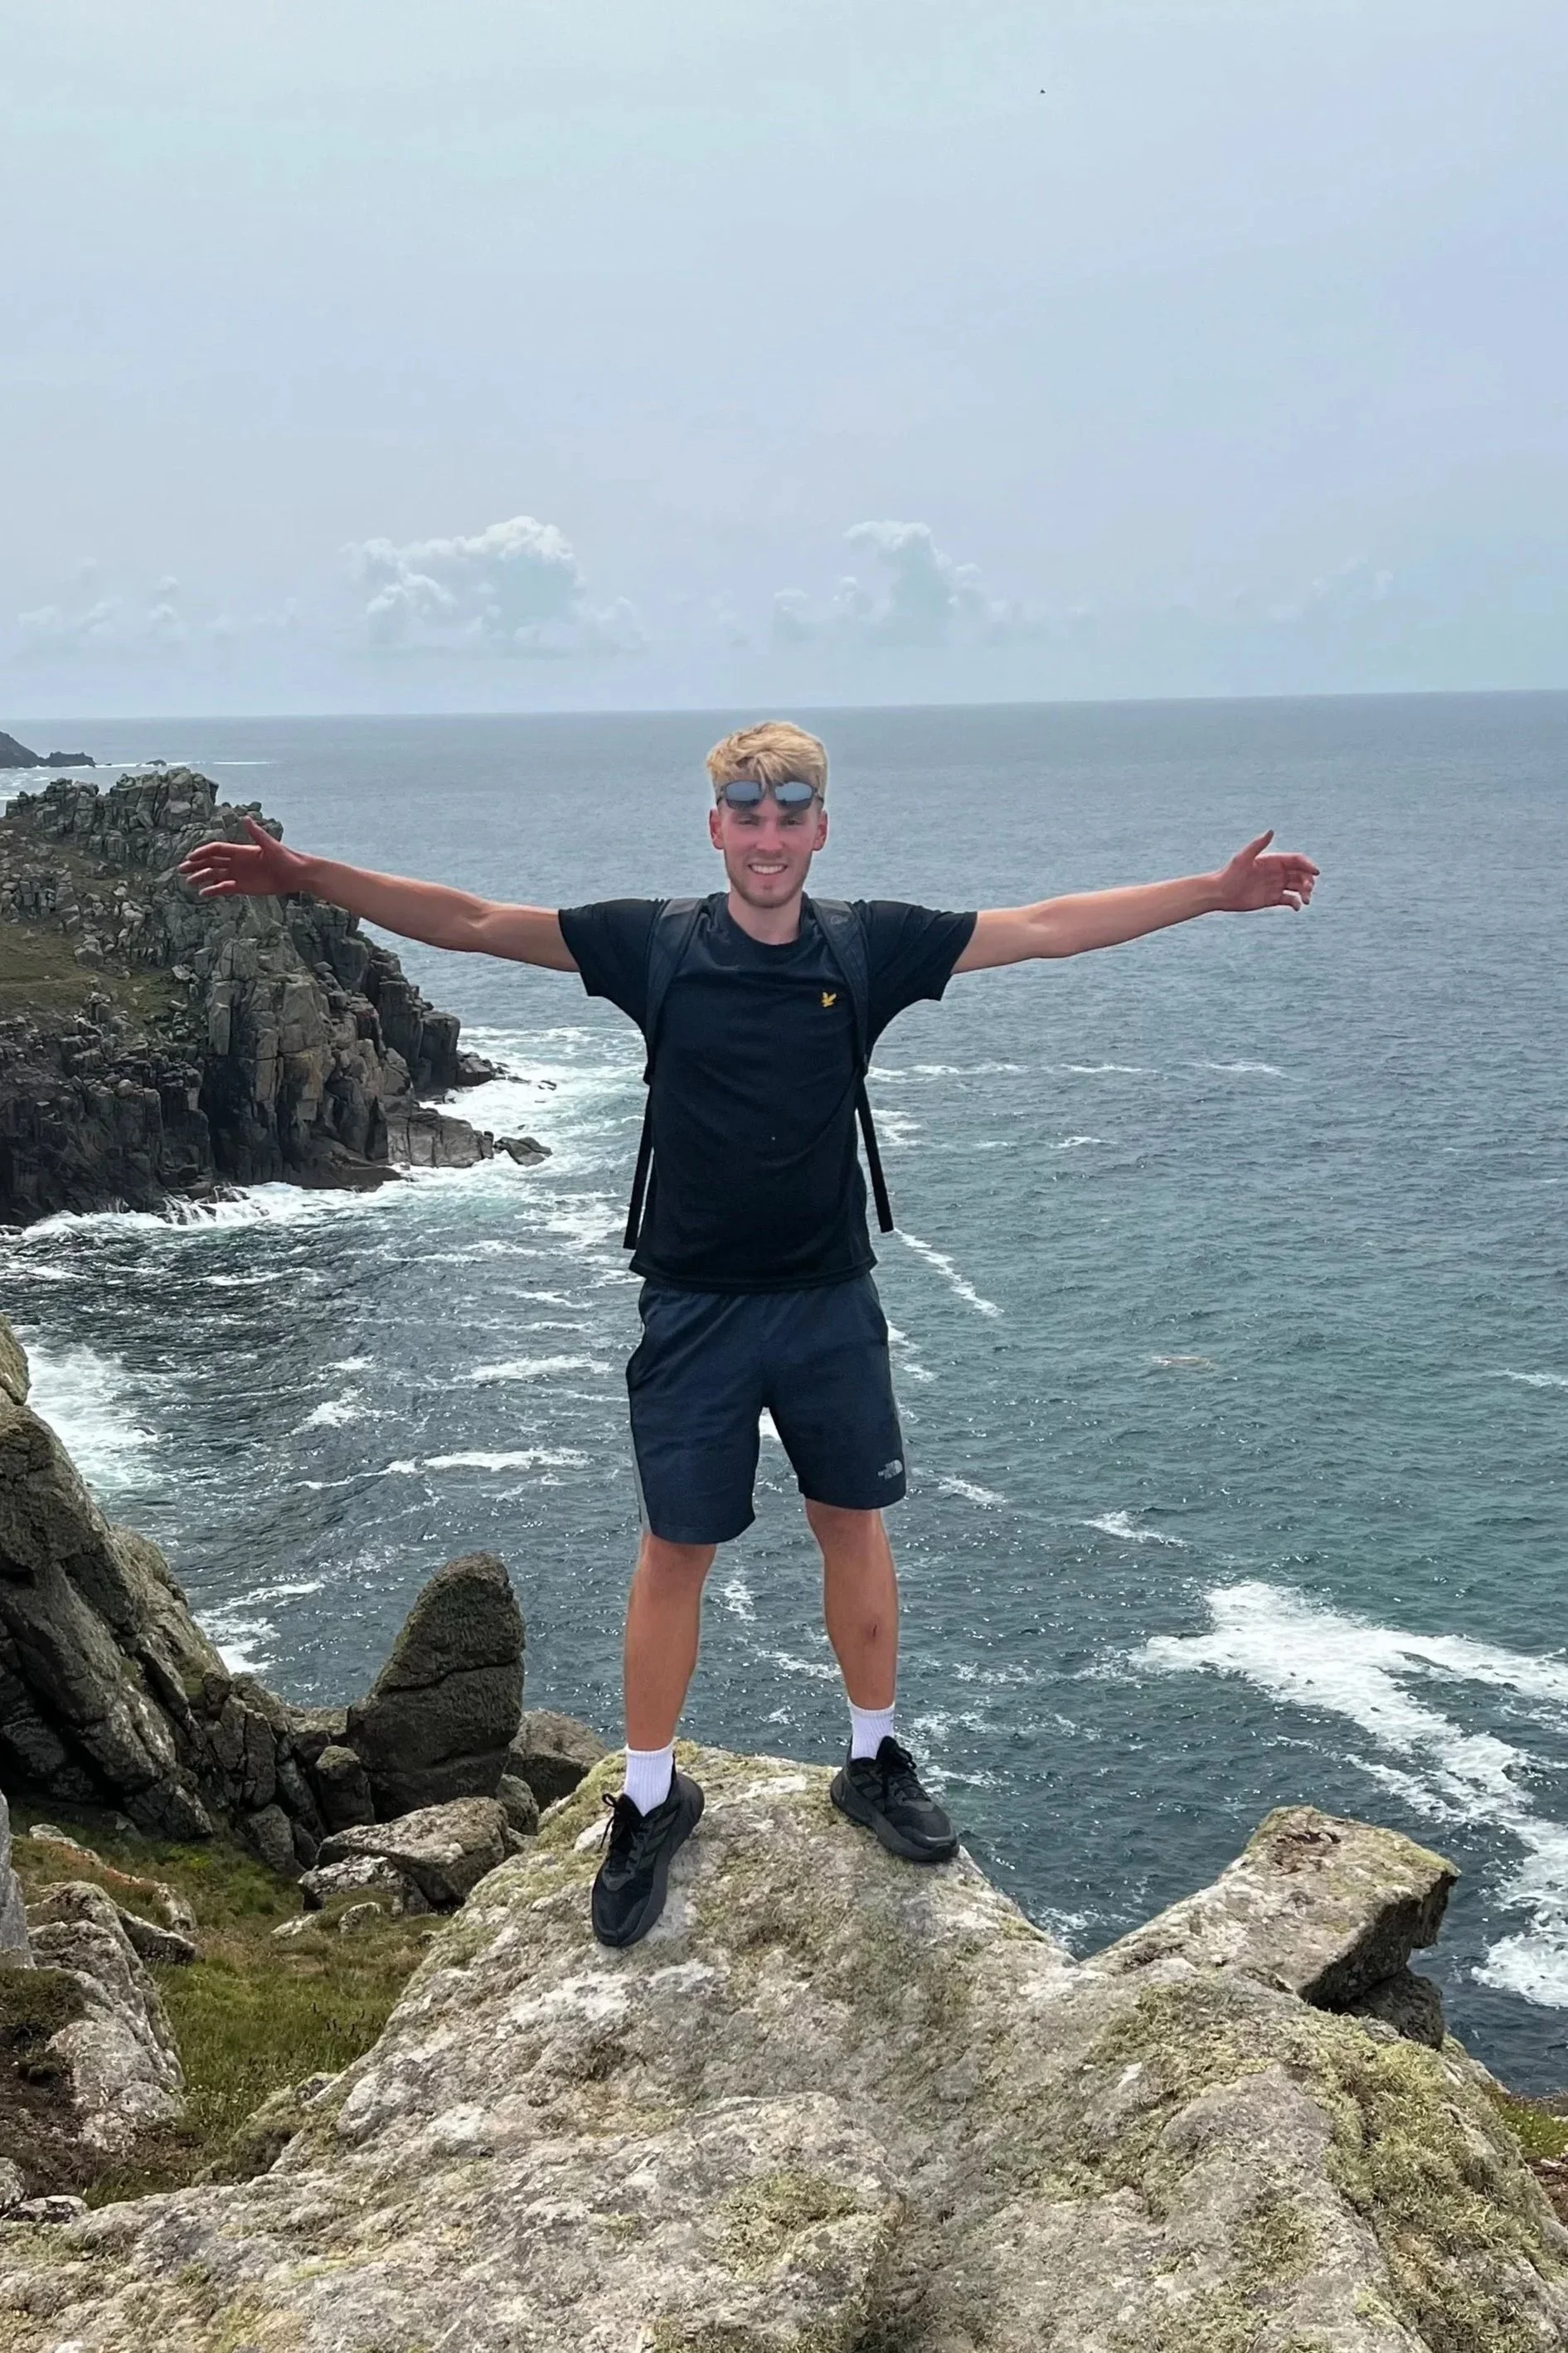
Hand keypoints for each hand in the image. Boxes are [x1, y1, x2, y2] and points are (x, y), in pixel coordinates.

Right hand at [177, 814, 304, 899]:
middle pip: (211, 862)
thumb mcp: (272, 846)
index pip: (216, 850)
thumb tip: (245, 818)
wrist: (297, 874)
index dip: (202, 852)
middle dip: (195, 865)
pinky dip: (214, 890)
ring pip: (215, 875)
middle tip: (181, 870)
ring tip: (189, 883)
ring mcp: (239, 874)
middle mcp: (237, 862)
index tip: (190, 857)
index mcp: (241, 850)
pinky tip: (204, 894)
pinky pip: (224, 888)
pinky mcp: (243, 887)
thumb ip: (257, 834)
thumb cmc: (287, 858)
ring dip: (201, 878)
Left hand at [1213, 830, 1318, 913]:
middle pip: (1301, 874)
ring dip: (1306, 892)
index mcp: (1274, 860)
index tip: (1315, 872)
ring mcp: (1276, 886)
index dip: (1308, 864)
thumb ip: (1258, 844)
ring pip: (1298, 887)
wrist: (1220, 893)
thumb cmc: (1229, 874)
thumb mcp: (1243, 858)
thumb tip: (1271, 830)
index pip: (1297, 860)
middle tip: (1308, 889)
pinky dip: (1296, 903)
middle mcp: (1277, 872)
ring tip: (1306, 900)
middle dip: (1309, 880)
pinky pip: (1290, 900)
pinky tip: (1297, 907)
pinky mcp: (1273, 899)